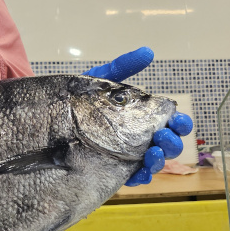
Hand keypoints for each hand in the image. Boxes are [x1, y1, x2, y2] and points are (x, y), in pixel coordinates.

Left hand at [83, 47, 193, 185]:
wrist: (50, 115)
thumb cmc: (80, 98)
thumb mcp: (101, 80)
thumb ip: (122, 67)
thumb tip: (146, 52)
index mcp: (140, 116)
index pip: (168, 121)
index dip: (179, 122)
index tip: (178, 120)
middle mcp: (138, 136)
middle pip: (167, 144)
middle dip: (172, 142)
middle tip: (163, 136)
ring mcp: (126, 155)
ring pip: (153, 162)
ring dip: (158, 160)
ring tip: (153, 153)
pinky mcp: (112, 170)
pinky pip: (132, 178)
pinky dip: (139, 177)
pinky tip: (139, 173)